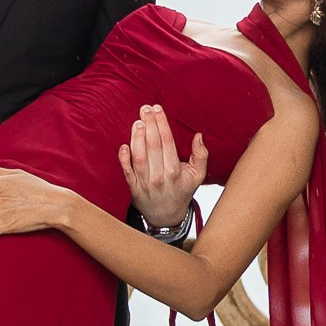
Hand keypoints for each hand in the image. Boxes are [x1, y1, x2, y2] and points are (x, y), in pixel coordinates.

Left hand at [119, 103, 206, 231]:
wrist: (166, 216)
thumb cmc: (181, 191)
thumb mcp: (197, 176)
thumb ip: (201, 155)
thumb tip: (199, 136)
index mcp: (175, 172)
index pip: (167, 142)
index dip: (162, 124)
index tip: (158, 108)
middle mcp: (159, 177)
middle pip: (153, 146)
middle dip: (149, 125)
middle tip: (145, 108)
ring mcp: (145, 184)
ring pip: (139, 157)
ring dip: (137, 138)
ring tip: (137, 121)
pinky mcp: (133, 189)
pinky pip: (127, 173)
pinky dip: (124, 159)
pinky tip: (123, 145)